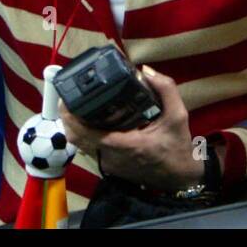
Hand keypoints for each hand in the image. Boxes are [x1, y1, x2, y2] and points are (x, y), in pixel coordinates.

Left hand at [59, 66, 204, 191]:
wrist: (180, 176)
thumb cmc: (177, 146)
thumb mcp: (178, 115)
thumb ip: (165, 89)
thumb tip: (145, 70)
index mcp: (126, 144)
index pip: (88, 133)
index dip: (72, 118)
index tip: (66, 99)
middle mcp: (112, 157)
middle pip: (76, 139)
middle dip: (67, 118)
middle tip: (67, 98)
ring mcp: (109, 164)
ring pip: (80, 146)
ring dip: (73, 127)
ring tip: (73, 105)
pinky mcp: (110, 167)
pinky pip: (88, 150)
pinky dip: (82, 135)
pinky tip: (86, 120)